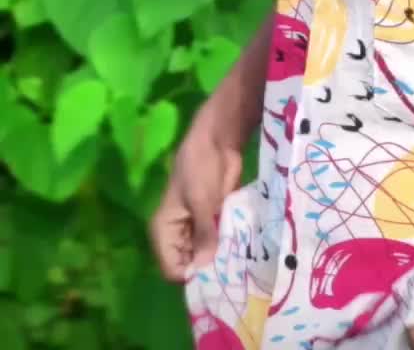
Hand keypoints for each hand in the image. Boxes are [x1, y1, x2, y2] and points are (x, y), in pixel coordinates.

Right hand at [149, 101, 242, 281]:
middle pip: (189, 266)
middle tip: (232, 274)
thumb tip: (206, 268)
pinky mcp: (215, 222)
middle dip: (208, 271)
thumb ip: (204, 235)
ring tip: (240, 264)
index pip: (172, 268)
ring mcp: (198, 230)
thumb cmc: (200, 167)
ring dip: (221, 260)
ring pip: (206, 258)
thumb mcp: (201, 201)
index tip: (215, 277)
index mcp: (164, 230)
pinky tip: (244, 252)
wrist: (218, 141)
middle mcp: (178, 235)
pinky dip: (229, 248)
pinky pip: (219, 244)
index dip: (191, 276)